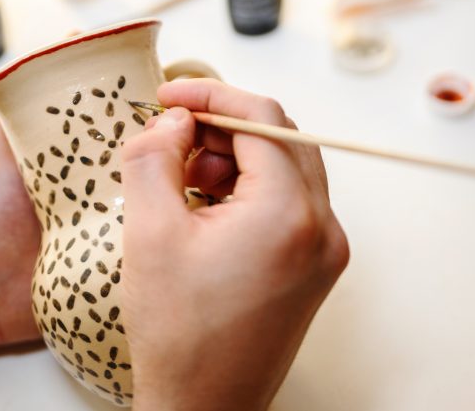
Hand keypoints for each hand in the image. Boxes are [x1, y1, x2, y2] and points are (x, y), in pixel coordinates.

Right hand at [121, 79, 348, 410]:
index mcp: (289, 215)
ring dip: (236, 159)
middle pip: (280, 138)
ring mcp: (326, 248)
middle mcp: (323, 228)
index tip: (170, 96)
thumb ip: (153, 157)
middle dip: (222, 128)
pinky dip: (250, 189)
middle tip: (174, 140)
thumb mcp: (148, 233)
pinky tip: (209, 209)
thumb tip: (172, 120)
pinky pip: (289, 201)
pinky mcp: (317, 264)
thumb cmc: (178, 336)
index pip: (262, 118)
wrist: (204, 407)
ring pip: (286, 167)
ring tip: (187, 183)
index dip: (211, 94)